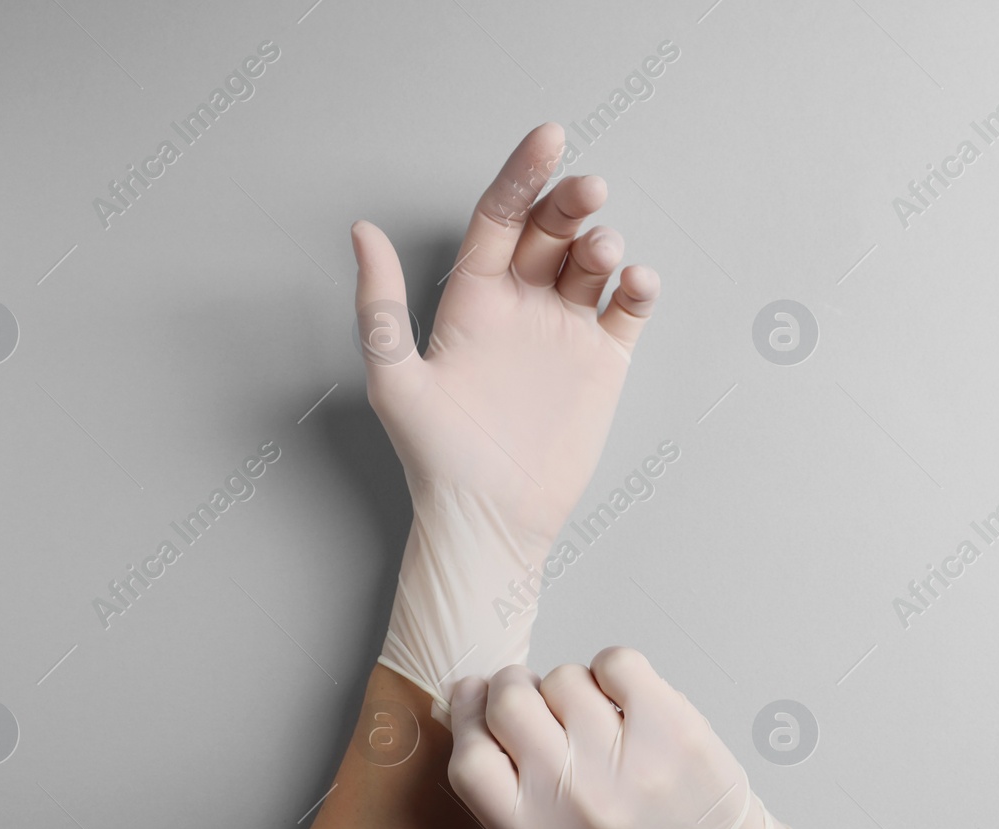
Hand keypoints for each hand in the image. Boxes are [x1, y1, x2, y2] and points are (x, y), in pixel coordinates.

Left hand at [353, 123, 659, 717]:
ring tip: (604, 253)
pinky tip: (636, 285)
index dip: (523, 174)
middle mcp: (520, 306)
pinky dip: (638, 290)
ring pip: (593, 263)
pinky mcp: (602, 364)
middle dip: (572, 202)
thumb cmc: (434, 457)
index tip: (549, 138)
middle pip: (553, 230)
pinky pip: (627, 312)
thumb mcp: (394, 377)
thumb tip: (360, 230)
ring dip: (603, 244)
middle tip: (590, 191)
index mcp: (472, 297)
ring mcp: (564, 332)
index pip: (501, 217)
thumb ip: (380, 305)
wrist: (489, 520)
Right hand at [447, 647, 899, 828]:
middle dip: (516, 687)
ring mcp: (625, 762)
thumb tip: (466, 694)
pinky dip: (615, 671)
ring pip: (561, 677)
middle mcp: (576, 801)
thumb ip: (500, 785)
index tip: (479, 700)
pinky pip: (613, 660)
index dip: (468, 717)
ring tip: (599, 721)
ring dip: (573, 688)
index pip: (469, 758)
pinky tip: (627, 703)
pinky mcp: (669, 727)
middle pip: (509, 702)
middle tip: (544, 705)